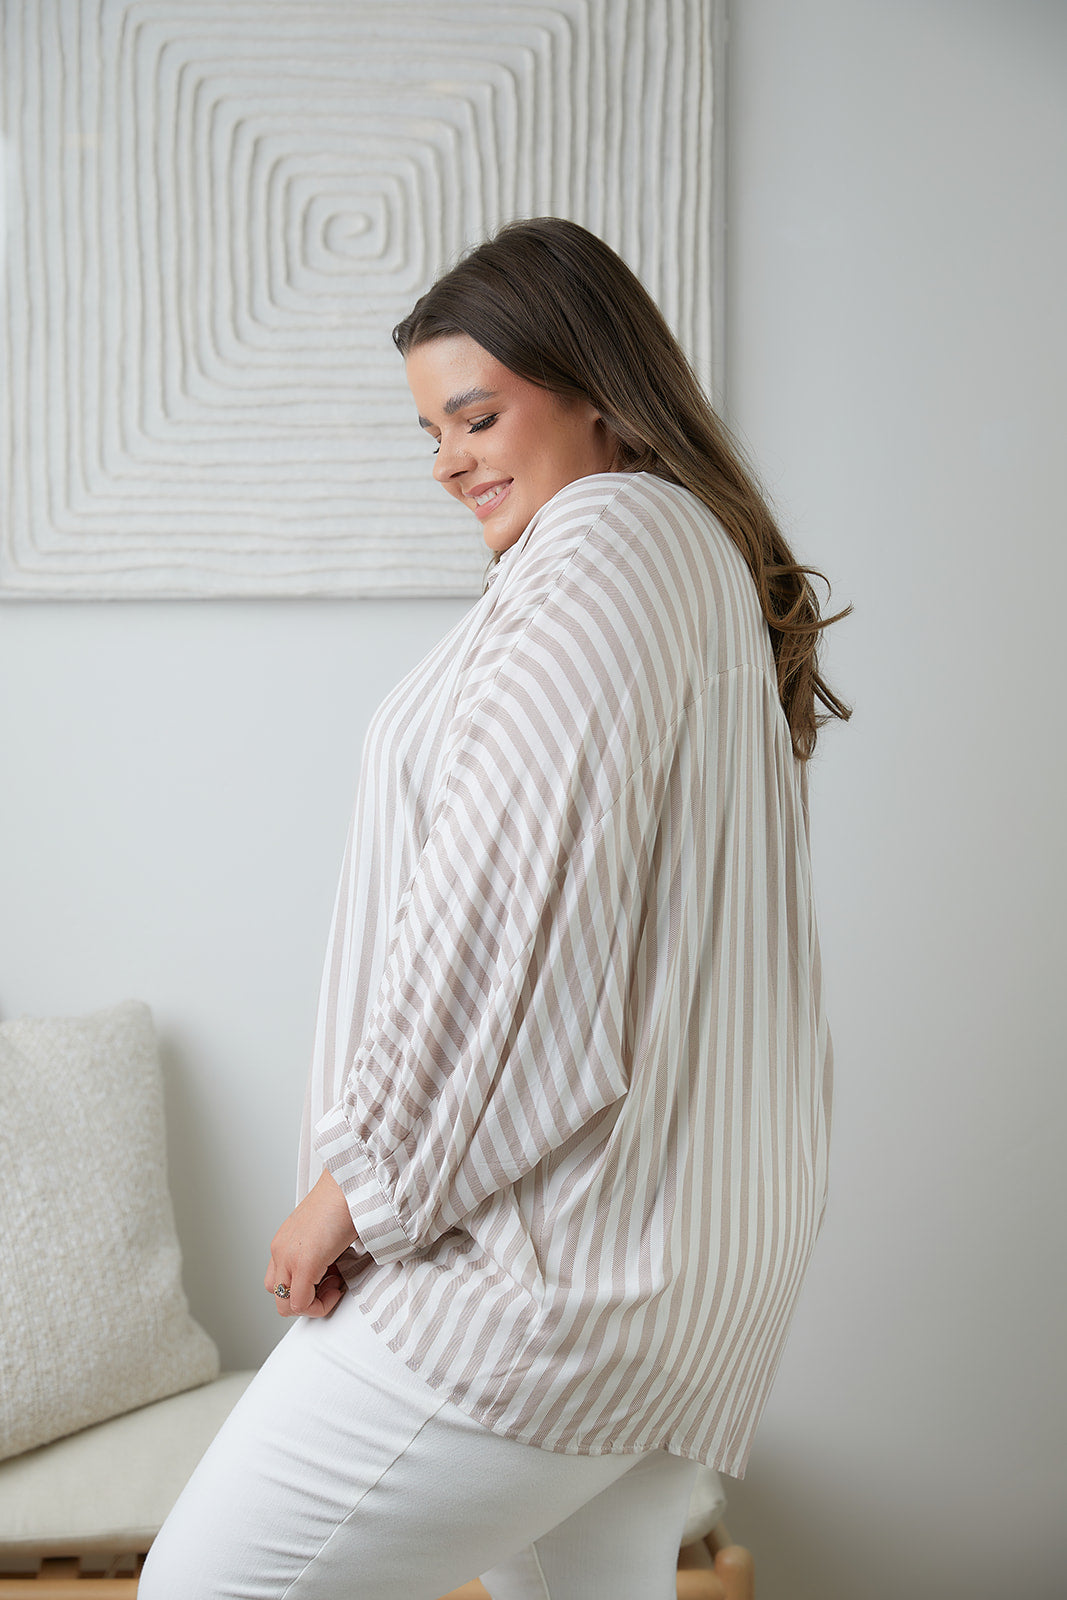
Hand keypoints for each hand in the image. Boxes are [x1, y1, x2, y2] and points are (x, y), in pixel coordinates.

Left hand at [265, 1169, 361, 1317]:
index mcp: (284, 1241)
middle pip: (277, 1295)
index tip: (327, 1278)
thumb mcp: (322, 1229)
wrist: (350, 1183)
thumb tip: (330, 1272)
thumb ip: (318, 1251)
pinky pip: (301, 1303)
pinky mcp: (304, 1263)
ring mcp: (288, 1257)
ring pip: (285, 1304)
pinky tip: (337, 1287)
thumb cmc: (344, 1199)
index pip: (279, 1280)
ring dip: (310, 1304)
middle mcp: (280, 1250)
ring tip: (333, 1286)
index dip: (304, 1287)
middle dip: (305, 1300)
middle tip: (329, 1286)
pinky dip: (320, 1304)